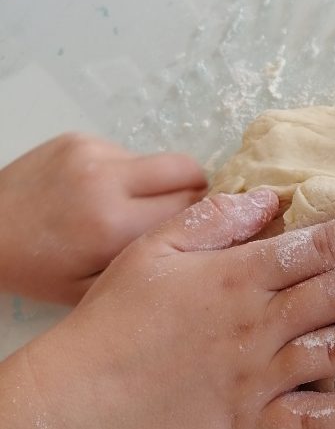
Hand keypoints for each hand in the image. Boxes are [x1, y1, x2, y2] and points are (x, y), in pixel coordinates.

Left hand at [0, 133, 207, 302]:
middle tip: (184, 216)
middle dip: (196, 194)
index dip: (203, 221)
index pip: (191, 211)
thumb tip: (198, 245)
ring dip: (161, 184)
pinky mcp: (82, 139)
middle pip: (190, 173)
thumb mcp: (92, 290)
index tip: (203, 232)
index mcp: (111, 226)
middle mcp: (107, 181)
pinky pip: (130, 154)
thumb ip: (147, 267)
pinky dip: (128, 174)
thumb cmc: (37, 269)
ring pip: (162, 162)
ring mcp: (94, 153)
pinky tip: (103, 193)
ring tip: (135, 207)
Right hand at [34, 190, 334, 428]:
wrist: (87, 390)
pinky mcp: (250, 419)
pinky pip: (308, 418)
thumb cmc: (120, 313)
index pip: (318, 248)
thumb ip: (216, 220)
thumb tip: (271, 199)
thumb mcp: (158, 247)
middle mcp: (259, 323)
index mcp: (240, 276)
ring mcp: (259, 375)